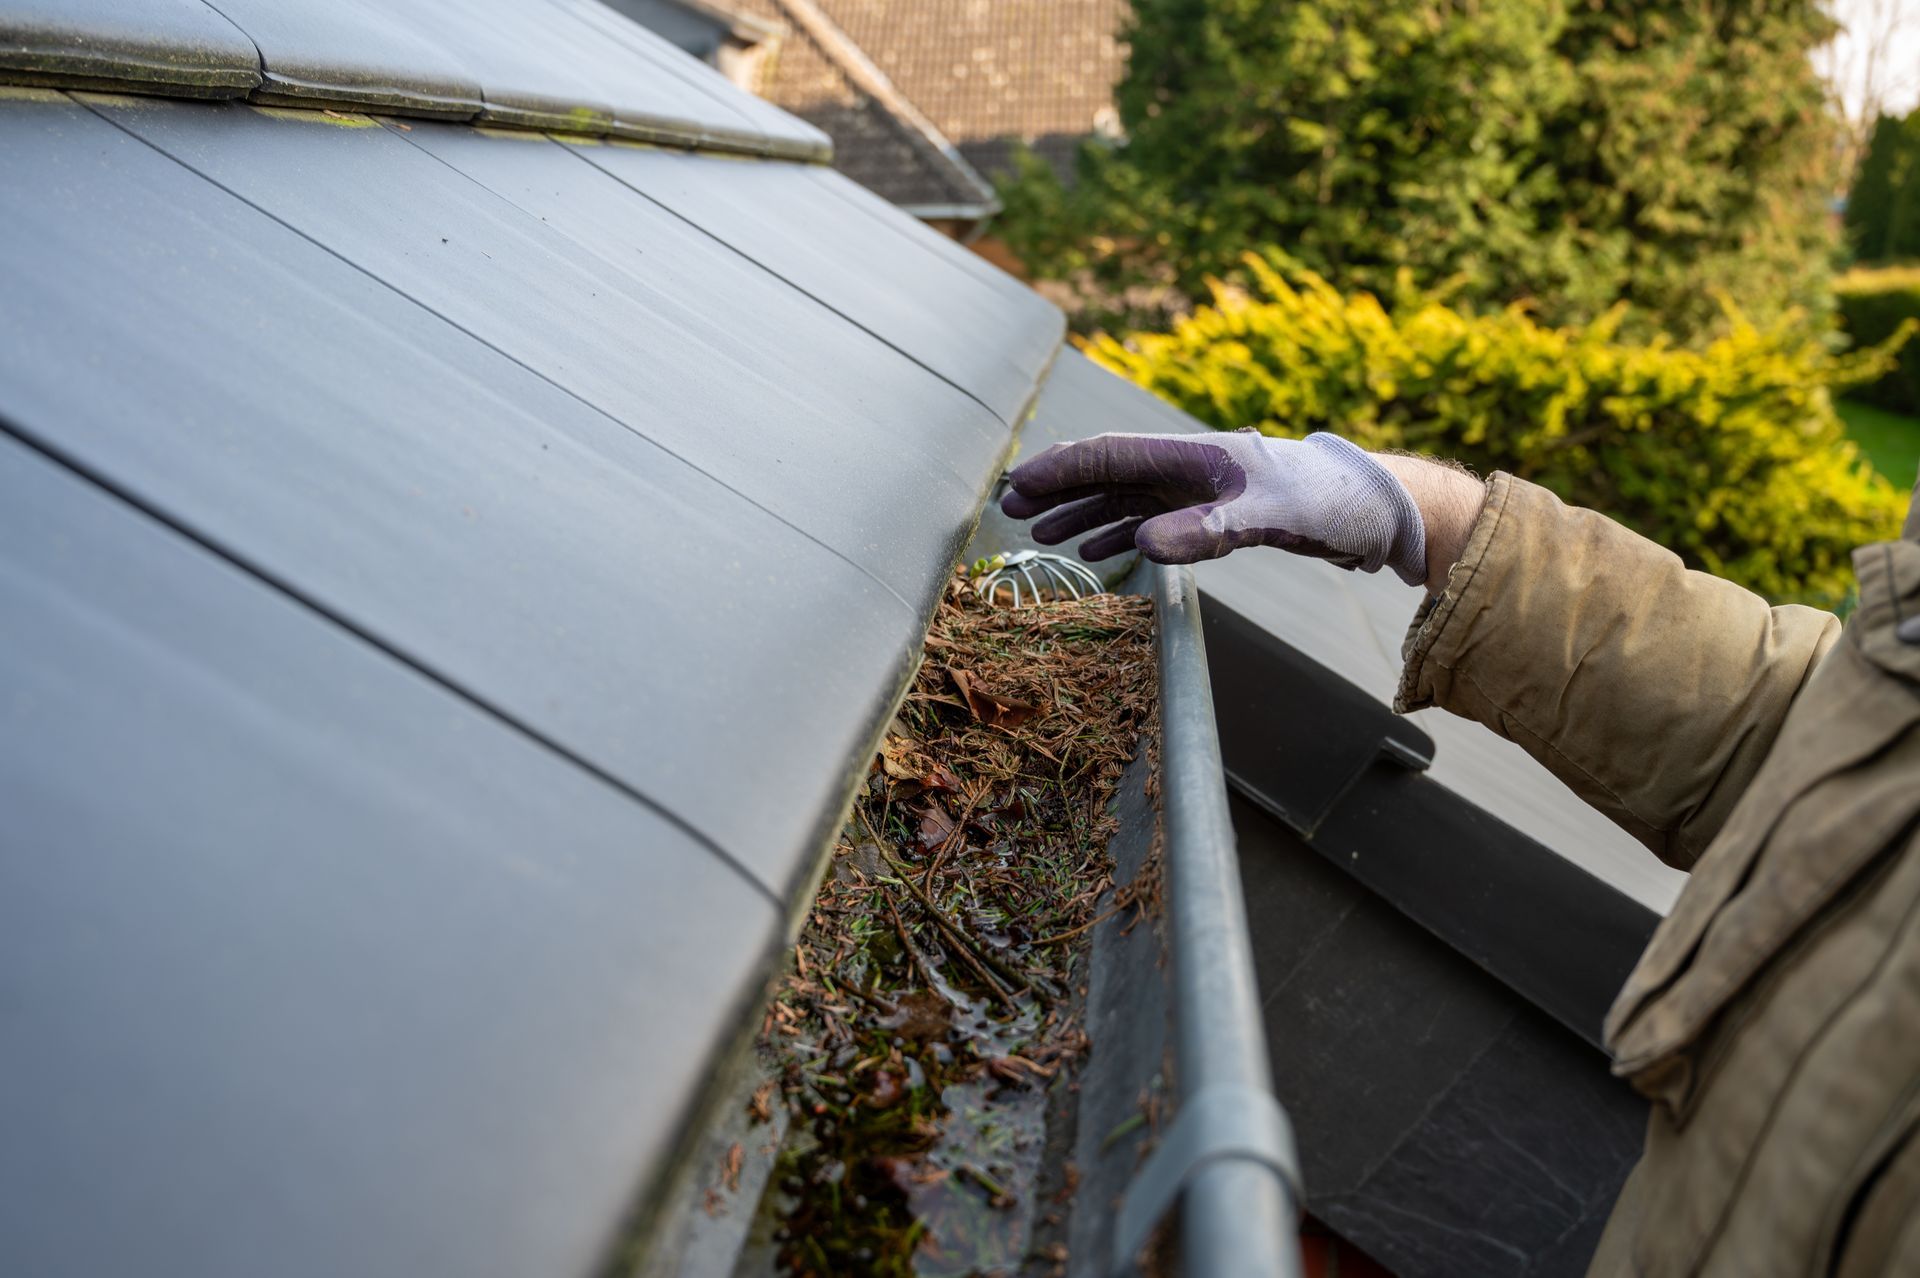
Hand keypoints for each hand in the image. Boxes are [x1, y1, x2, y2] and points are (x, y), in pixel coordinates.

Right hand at [1000, 430, 1430, 584]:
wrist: (1374, 508)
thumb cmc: (1328, 501)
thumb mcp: (1270, 517)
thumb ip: (1207, 530)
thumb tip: (1141, 546)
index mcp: (1193, 454)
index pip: (1109, 455)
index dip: (1059, 470)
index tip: (1018, 487)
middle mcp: (1188, 466)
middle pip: (1106, 473)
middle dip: (1058, 490)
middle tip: (1011, 512)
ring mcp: (1198, 488)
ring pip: (1124, 496)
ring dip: (1083, 513)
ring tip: (1041, 533)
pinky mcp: (1213, 513)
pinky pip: (1151, 519)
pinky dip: (1118, 532)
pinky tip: (1097, 552)